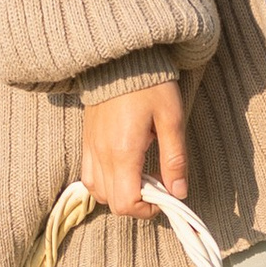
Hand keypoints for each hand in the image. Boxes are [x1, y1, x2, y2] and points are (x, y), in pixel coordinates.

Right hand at [80, 79, 188, 215]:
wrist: (121, 58)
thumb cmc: (150, 84)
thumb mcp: (171, 119)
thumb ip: (174, 159)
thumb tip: (179, 192)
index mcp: (123, 152)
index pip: (126, 203)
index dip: (147, 209)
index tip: (164, 195)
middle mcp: (102, 154)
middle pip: (112, 203)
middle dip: (136, 202)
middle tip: (156, 184)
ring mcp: (90, 147)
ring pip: (97, 191)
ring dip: (119, 192)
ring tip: (140, 175)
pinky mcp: (86, 139)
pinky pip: (88, 175)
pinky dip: (104, 181)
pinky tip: (123, 166)